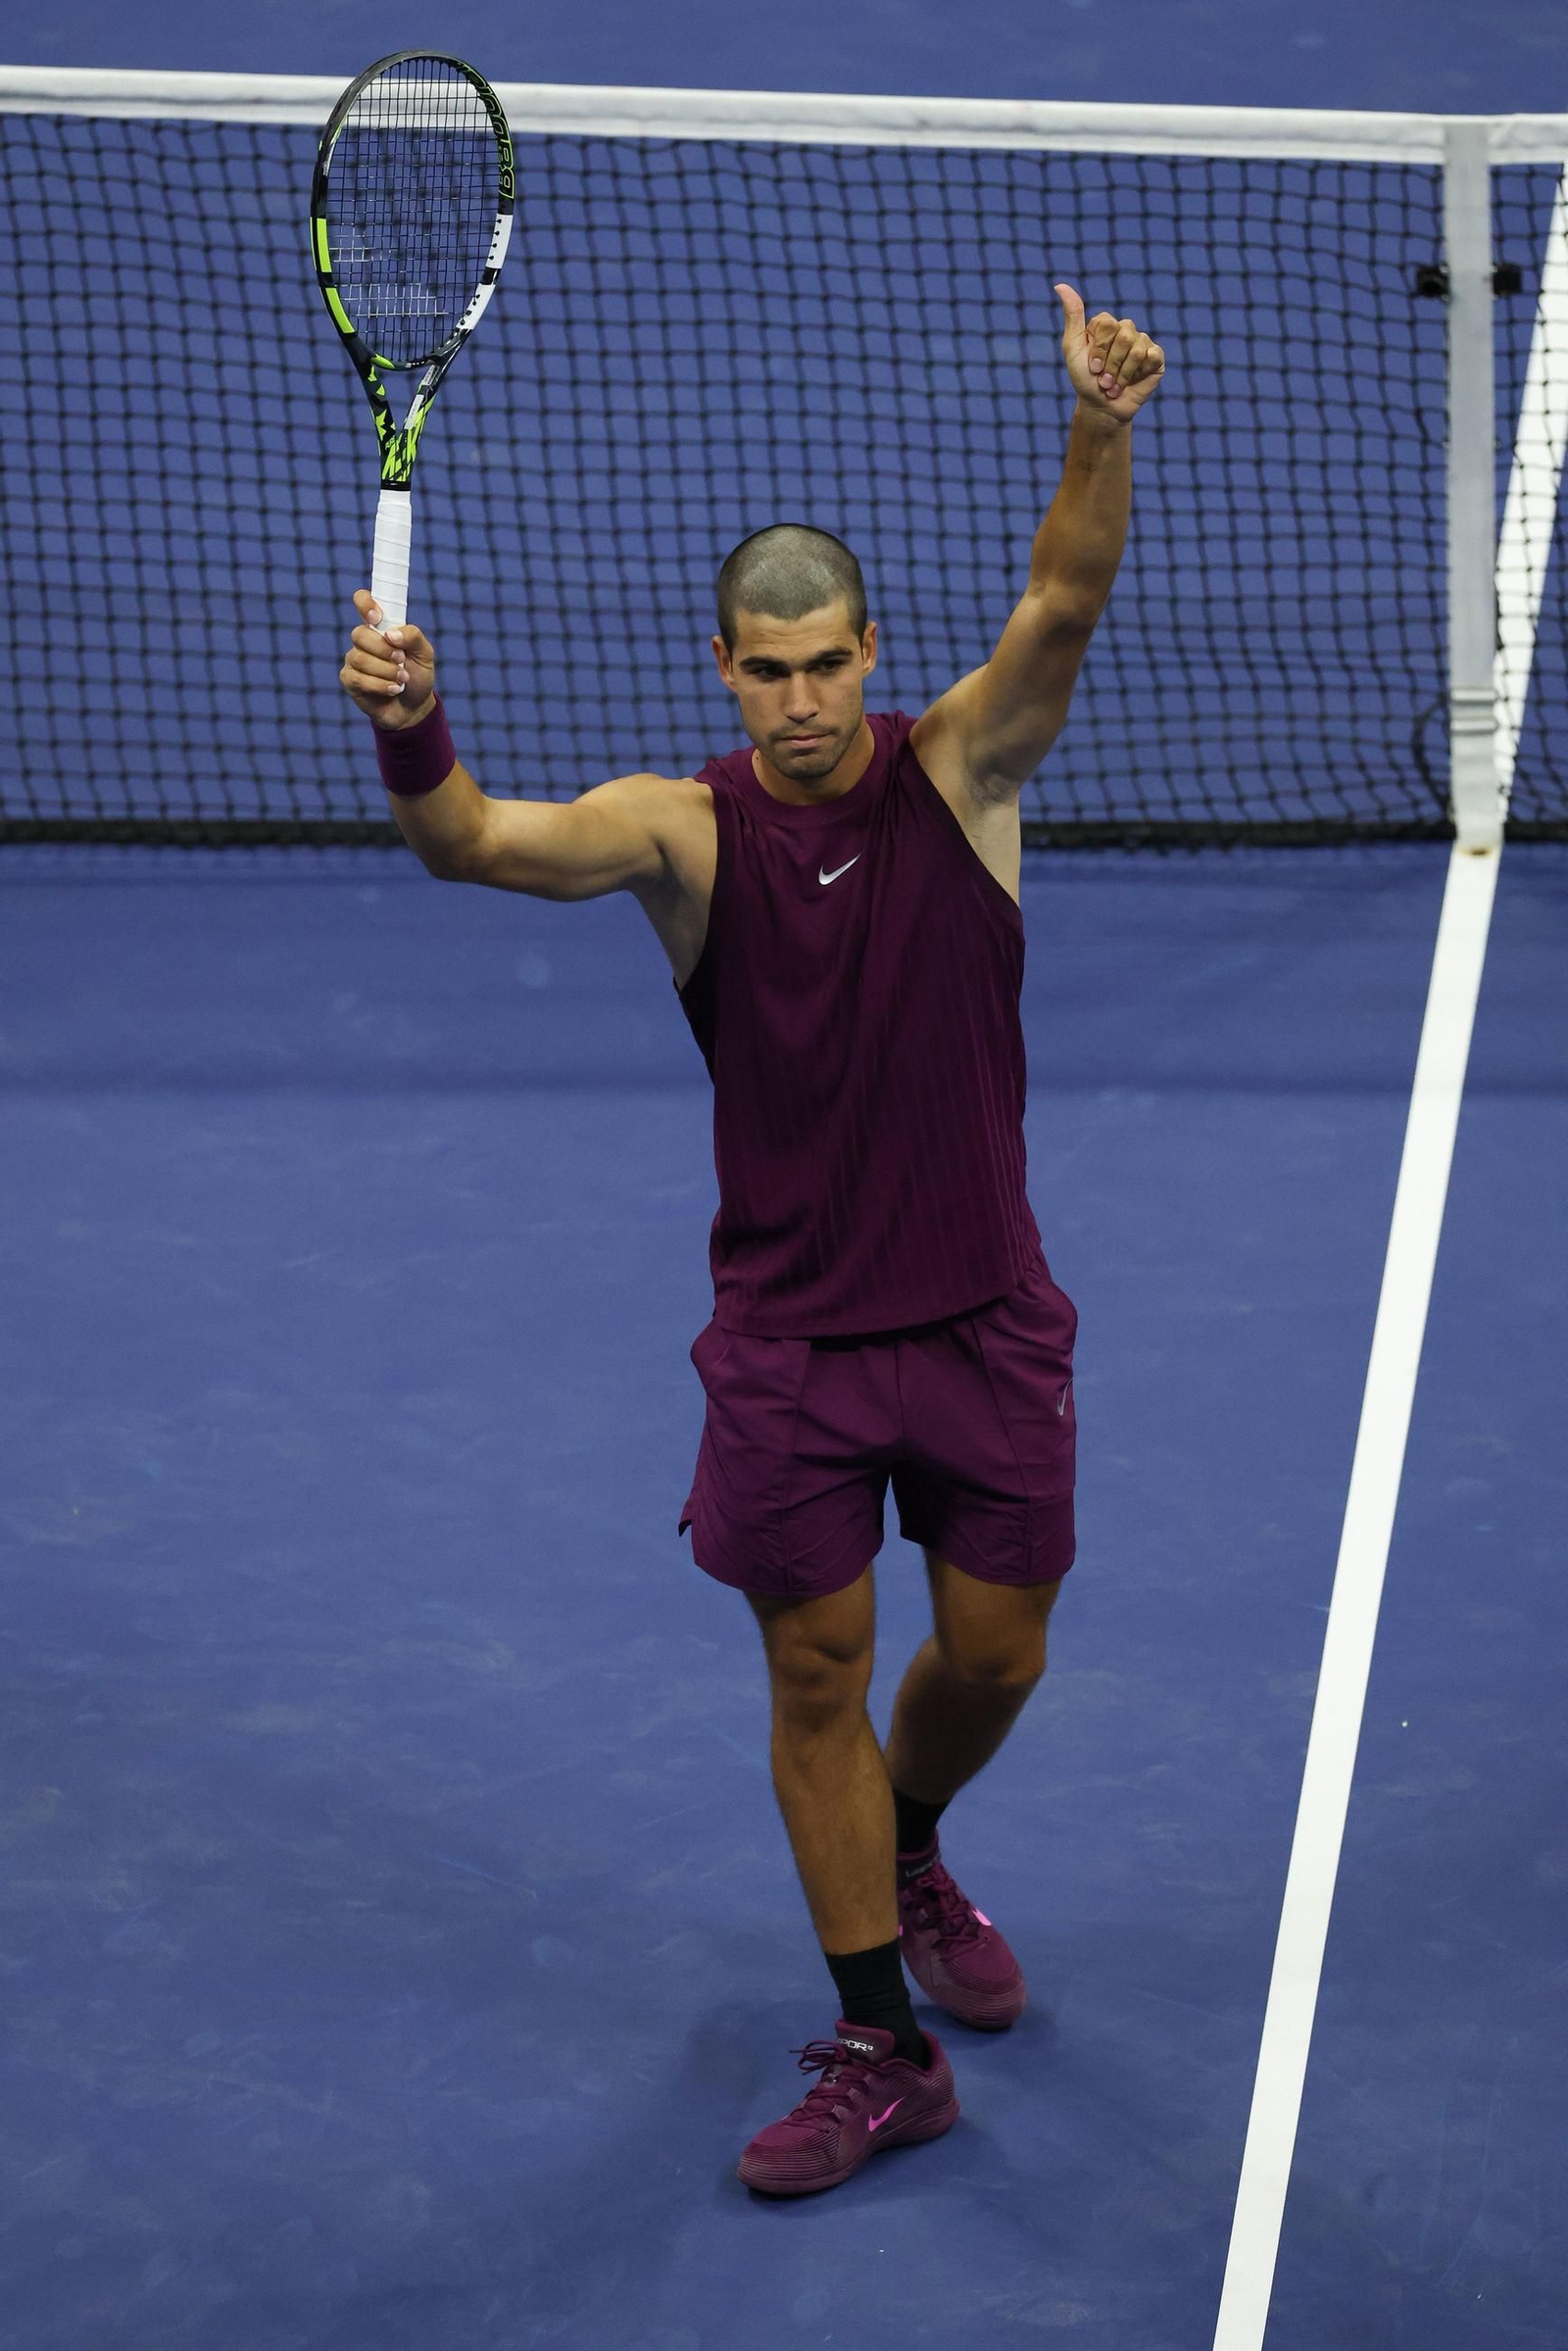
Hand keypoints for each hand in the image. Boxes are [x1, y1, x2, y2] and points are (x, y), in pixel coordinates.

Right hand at [339, 589, 436, 729]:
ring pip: (360, 658)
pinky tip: (393, 690)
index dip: (365, 604)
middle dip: (384, 650)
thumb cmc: (417, 676)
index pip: (363, 601)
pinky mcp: (349, 680)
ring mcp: (354, 659)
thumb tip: (391, 634)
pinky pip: (358, 678)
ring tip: (402, 680)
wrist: (414, 708)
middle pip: (360, 634)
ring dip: (386, 671)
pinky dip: (380, 686)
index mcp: (381, 627)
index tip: (377, 618)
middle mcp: (364, 640)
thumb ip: (413, 636)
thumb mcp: (425, 654)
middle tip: (401, 660)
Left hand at [1053, 285, 1164, 421]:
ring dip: (1122, 374)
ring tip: (1115, 384)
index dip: (1098, 349)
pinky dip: (1139, 373)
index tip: (1091, 367)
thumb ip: (1072, 316)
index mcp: (1106, 324)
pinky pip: (1152, 356)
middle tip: (1103, 379)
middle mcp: (1126, 329)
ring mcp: (1142, 342)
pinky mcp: (1156, 358)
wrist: (1101, 408)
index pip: (1107, 324)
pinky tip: (1133, 381)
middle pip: (1124, 336)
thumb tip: (1059, 284)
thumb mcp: (1073, 348)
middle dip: (1110, 364)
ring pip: (1137, 349)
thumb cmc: (1085, 380)